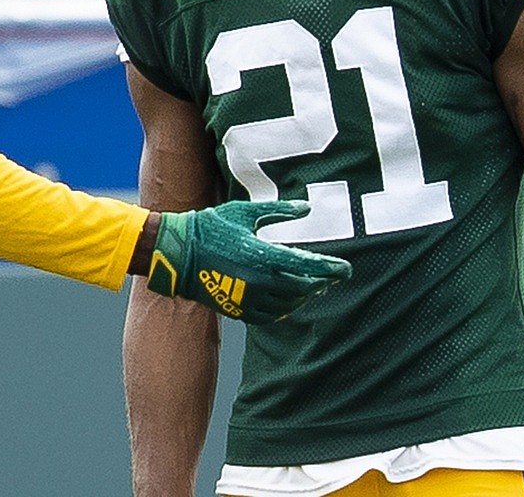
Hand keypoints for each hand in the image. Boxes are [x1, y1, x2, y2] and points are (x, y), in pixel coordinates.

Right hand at [143, 200, 352, 323]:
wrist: (176, 254)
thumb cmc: (210, 227)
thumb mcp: (245, 211)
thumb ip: (278, 211)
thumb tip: (306, 209)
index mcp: (261, 255)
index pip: (307, 266)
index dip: (330, 269)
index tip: (347, 270)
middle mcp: (258, 281)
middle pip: (302, 288)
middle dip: (320, 283)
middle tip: (332, 277)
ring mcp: (247, 298)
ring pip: (287, 305)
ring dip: (303, 297)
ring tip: (312, 287)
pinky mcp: (237, 310)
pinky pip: (269, 316)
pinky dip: (284, 309)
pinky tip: (289, 301)